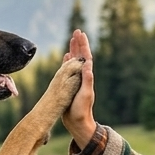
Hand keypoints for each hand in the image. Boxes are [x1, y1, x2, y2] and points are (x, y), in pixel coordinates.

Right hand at [61, 29, 96, 144]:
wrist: (78, 123)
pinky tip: (66, 57)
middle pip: (81, 56)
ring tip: (72, 40)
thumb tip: (88, 65)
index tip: (81, 34)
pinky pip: (68, 69)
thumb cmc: (82, 111)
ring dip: (73, 50)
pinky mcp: (70, 85)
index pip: (86, 57)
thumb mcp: (85, 95)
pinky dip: (67, 61)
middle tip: (77, 31)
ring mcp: (76, 80)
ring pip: (74, 61)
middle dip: (79, 44)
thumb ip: (87, 80)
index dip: (83, 45)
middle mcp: (82, 76)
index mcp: (86, 77)